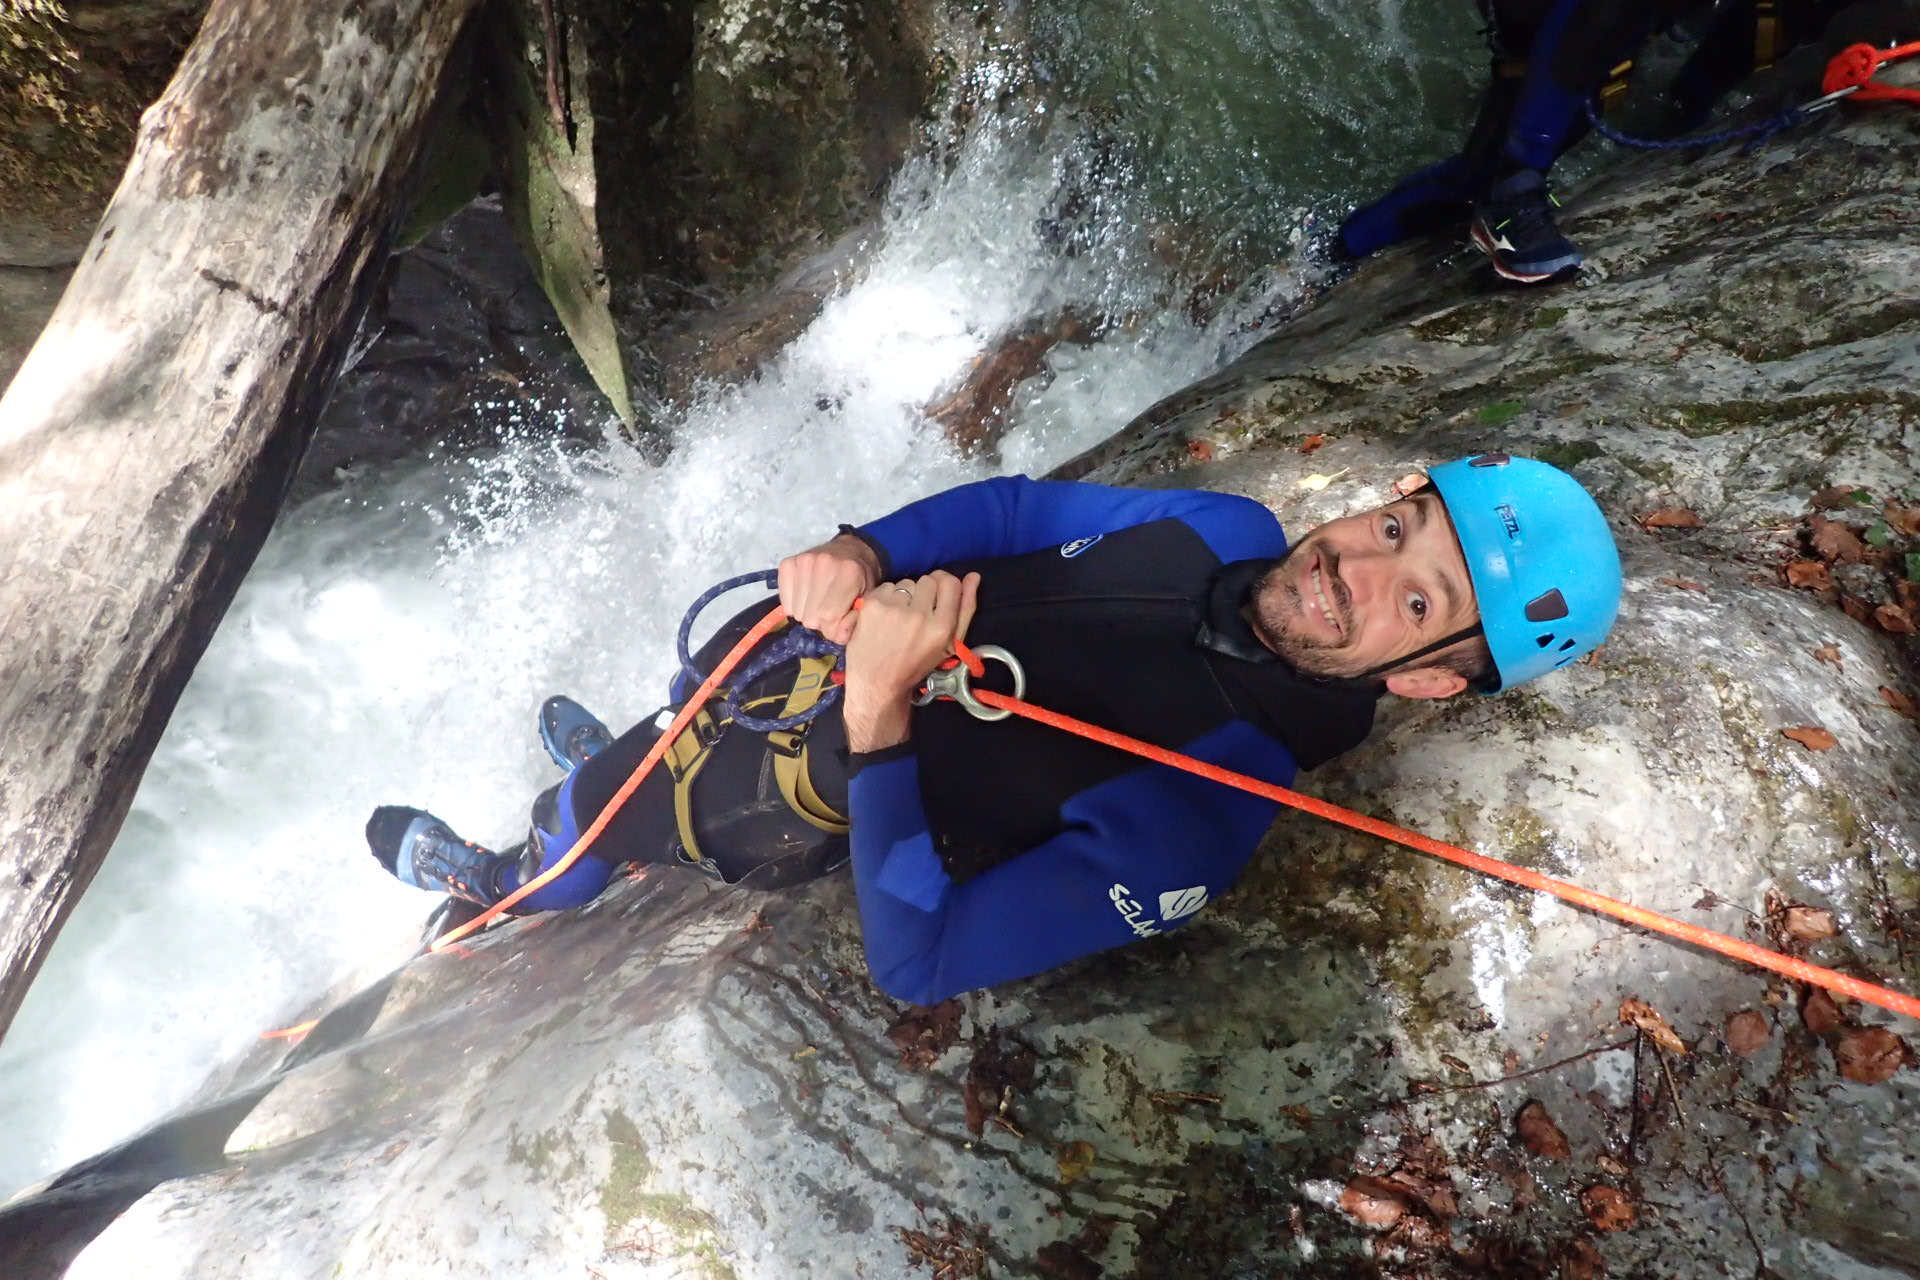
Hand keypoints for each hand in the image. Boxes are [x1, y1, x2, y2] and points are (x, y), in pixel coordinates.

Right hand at [778, 532, 880, 644]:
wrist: (851, 550)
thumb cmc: (862, 579)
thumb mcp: (868, 601)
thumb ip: (856, 622)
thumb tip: (839, 636)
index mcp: (848, 574)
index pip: (829, 617)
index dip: (834, 627)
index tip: (840, 621)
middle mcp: (823, 565)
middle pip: (810, 617)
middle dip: (821, 621)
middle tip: (830, 610)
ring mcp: (802, 562)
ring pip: (796, 612)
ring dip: (807, 613)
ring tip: (819, 601)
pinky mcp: (787, 564)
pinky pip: (785, 603)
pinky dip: (794, 605)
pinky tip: (807, 595)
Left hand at [842, 570, 980, 751]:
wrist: (877, 681)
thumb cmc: (915, 664)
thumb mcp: (948, 644)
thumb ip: (965, 609)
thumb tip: (974, 576)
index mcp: (942, 627)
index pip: (951, 582)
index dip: (945, 586)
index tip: (937, 597)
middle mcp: (918, 615)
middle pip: (929, 580)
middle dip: (925, 592)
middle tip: (916, 613)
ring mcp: (893, 608)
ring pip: (907, 583)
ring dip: (905, 596)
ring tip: (899, 618)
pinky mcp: (872, 604)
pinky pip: (888, 586)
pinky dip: (887, 598)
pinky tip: (884, 617)